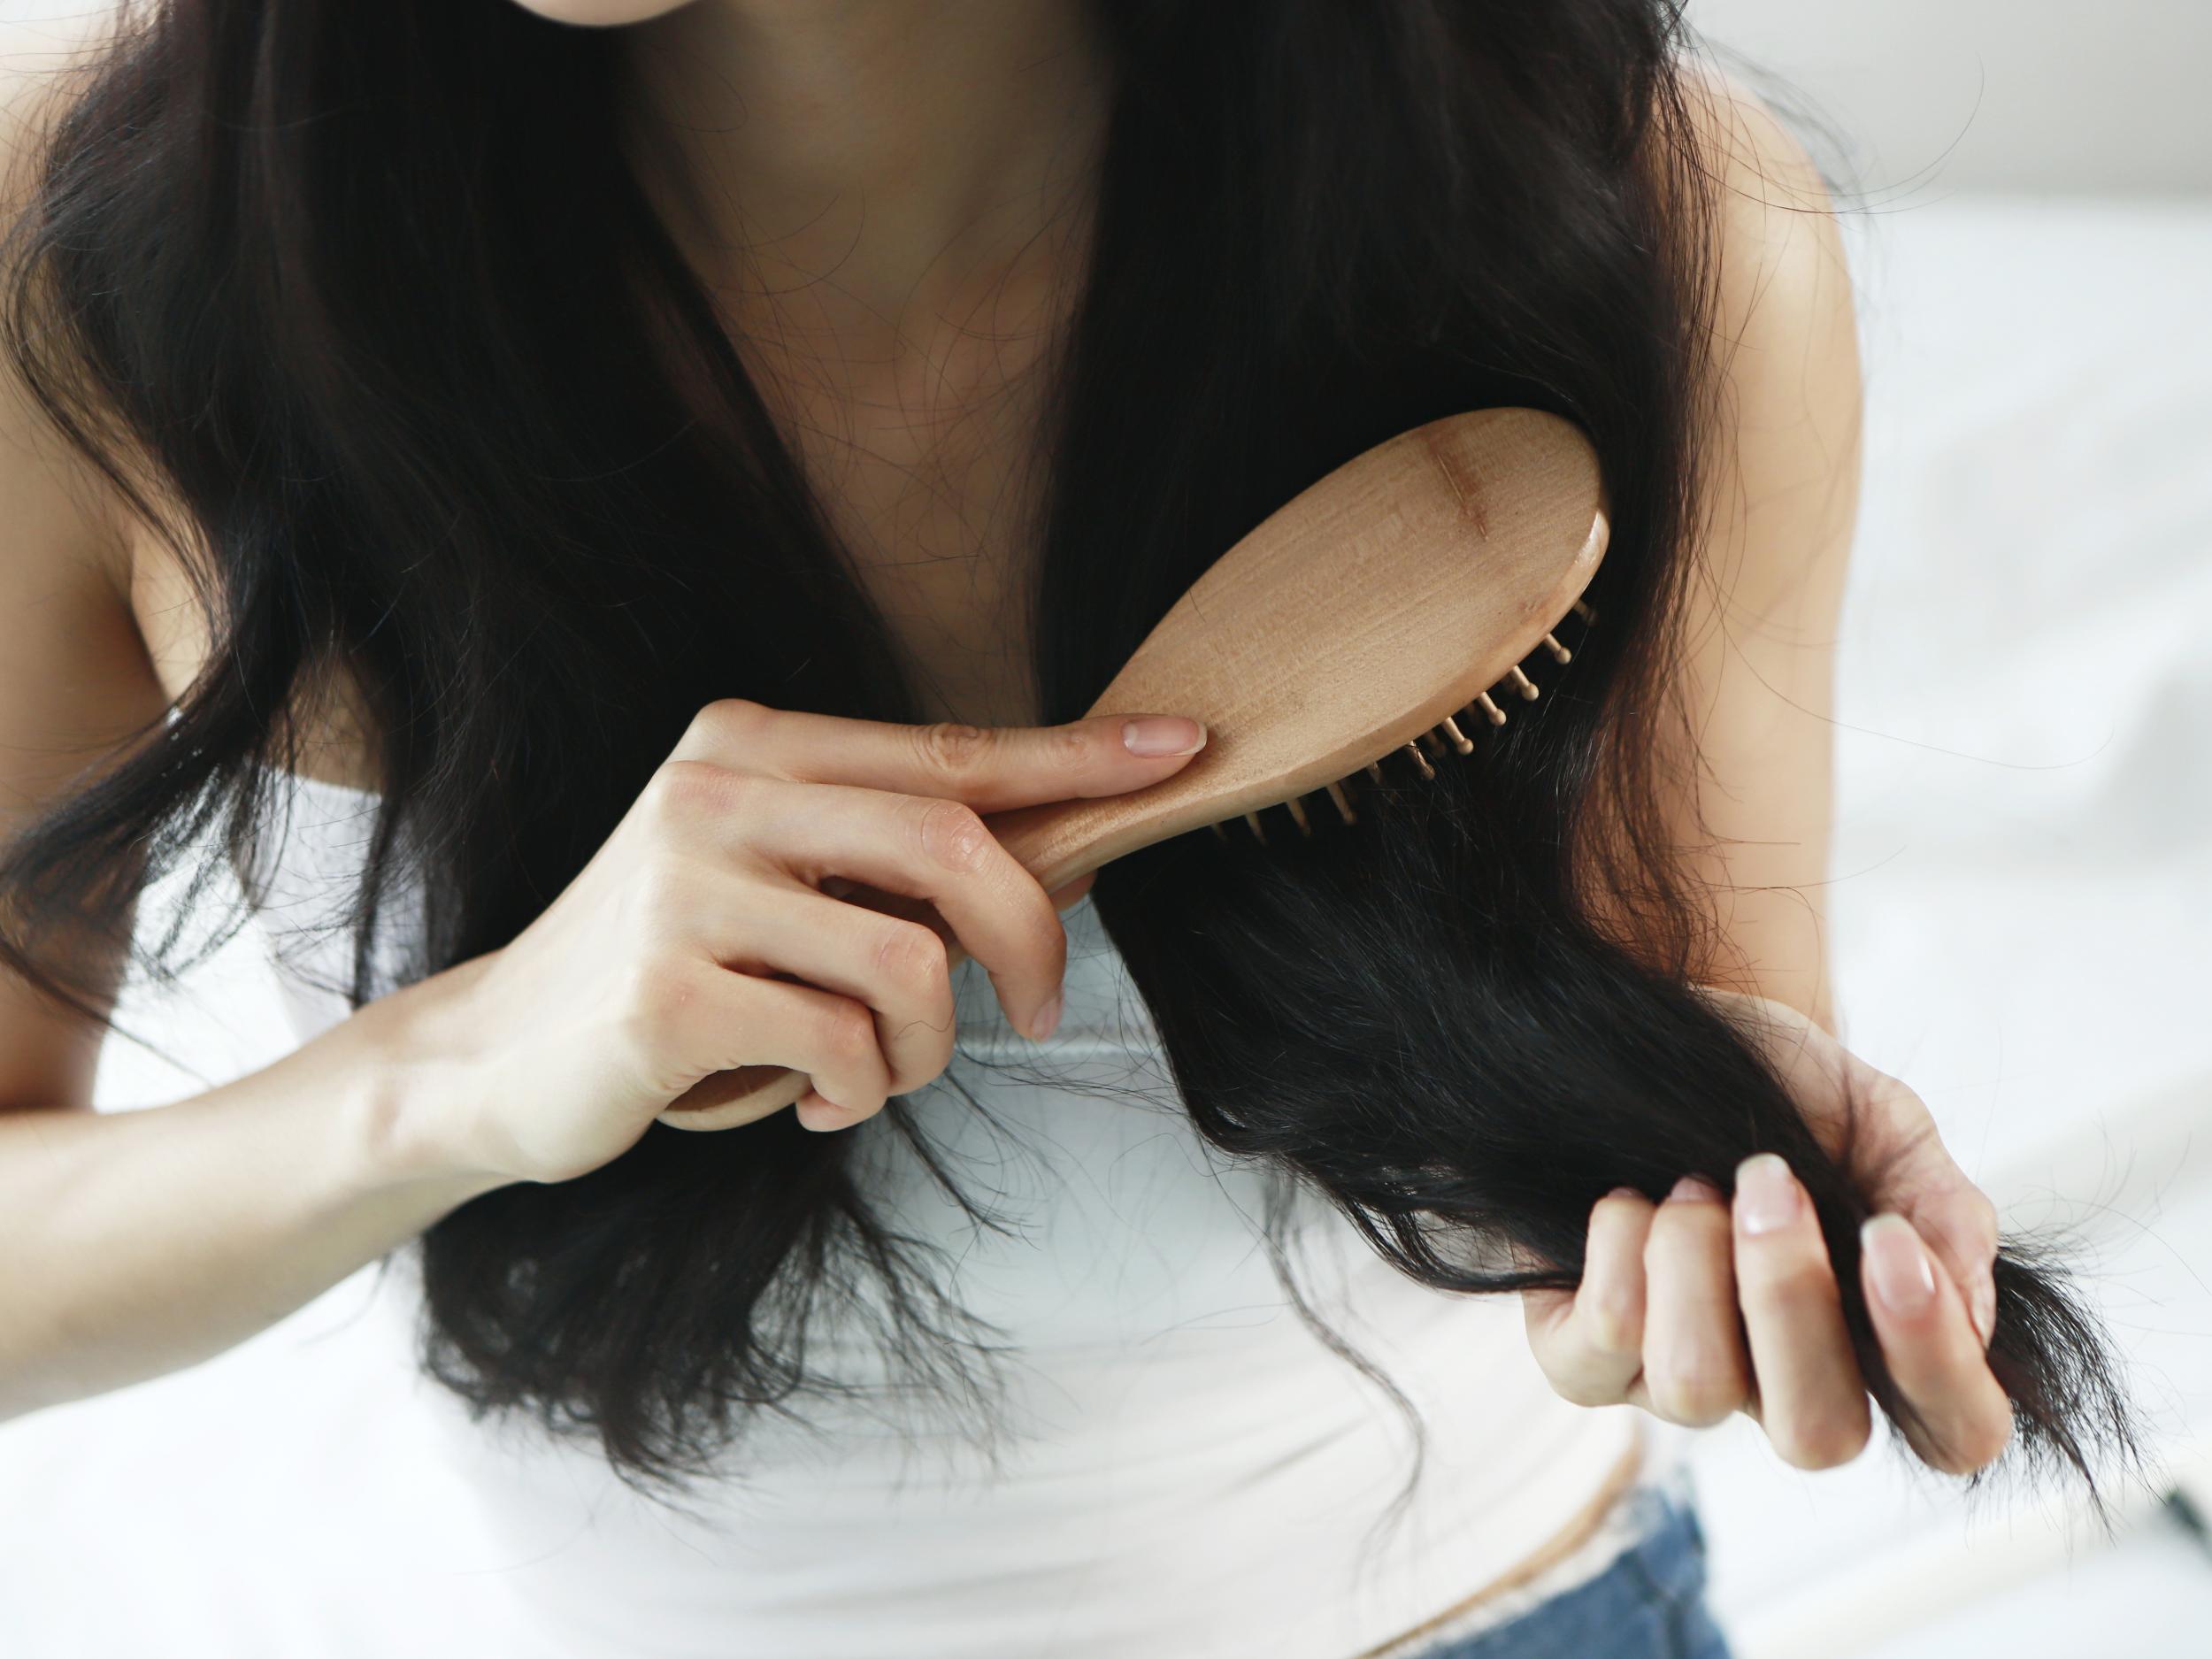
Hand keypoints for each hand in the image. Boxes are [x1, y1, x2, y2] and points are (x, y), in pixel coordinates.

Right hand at [381, 697, 1204, 1185]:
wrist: (496, 1057)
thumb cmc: (672, 973)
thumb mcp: (780, 891)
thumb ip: (893, 866)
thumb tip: (1064, 857)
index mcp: (753, 746)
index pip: (949, 747)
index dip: (1075, 754)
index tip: (1180, 748)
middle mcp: (717, 792)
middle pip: (955, 846)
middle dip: (1031, 942)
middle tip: (1042, 1012)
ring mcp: (684, 887)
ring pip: (911, 965)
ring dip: (926, 1047)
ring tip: (870, 1071)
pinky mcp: (665, 991)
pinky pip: (844, 1045)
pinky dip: (855, 1092)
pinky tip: (808, 1098)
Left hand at [1521, 989, 2014, 1474]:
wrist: (1660, 1033)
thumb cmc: (1781, 1091)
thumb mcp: (1882, 1123)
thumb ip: (1942, 1208)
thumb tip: (1970, 1309)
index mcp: (1878, 1343)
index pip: (1956, 1431)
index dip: (1938, 1364)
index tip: (1889, 1241)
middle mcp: (1782, 1385)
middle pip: (1818, 1437)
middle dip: (1790, 1297)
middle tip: (1768, 1182)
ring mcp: (1677, 1381)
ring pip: (1696, 1389)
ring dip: (1693, 1258)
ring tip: (1693, 1183)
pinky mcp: (1582, 1358)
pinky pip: (1601, 1345)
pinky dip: (1618, 1249)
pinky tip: (1630, 1198)